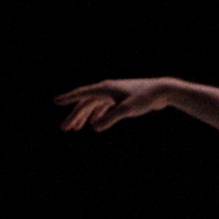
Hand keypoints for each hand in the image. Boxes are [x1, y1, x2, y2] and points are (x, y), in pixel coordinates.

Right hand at [55, 78, 175, 131]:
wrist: (162, 91)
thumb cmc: (145, 98)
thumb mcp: (126, 110)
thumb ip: (110, 118)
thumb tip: (95, 127)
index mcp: (105, 89)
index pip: (82, 94)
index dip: (68, 98)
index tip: (55, 102)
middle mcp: (107, 90)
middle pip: (86, 104)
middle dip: (75, 116)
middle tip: (64, 128)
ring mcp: (114, 94)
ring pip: (94, 106)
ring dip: (85, 117)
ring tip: (76, 129)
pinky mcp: (121, 99)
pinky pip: (104, 107)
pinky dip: (98, 115)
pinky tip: (95, 124)